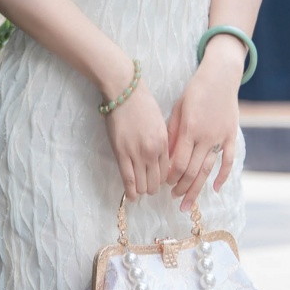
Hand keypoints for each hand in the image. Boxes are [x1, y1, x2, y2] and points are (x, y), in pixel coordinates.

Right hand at [103, 79, 171, 198]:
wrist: (125, 92)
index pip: (167, 171)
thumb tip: (162, 159)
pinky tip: (131, 197)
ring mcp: (137, 154)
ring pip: (143, 184)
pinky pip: (128, 179)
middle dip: (153, 188)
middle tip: (148, 188)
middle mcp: (153, 151)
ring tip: (139, 191)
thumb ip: (163, 141)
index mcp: (164, 143)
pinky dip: (130, 191)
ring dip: (142, 190)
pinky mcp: (121, 154)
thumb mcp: (160, 122)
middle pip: (156, 181)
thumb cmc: (142, 103)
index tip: (158, 181)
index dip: (163, 180)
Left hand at [167, 42, 242, 208]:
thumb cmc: (194, 91)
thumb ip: (171, 133)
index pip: (177, 162)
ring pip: (207, 169)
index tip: (165, 184)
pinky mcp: (231, 135)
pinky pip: (228, 160)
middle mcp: (204, 136)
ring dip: (197, 188)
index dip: (170, 177)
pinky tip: (215, 188)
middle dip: (181, 187)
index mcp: (188, 129)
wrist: (220, 76)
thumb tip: (164, 157)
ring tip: (188, 202)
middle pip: (191, 170)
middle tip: (174, 198)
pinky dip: (223, 175)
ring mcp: (219, 137)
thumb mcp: (177, 109)